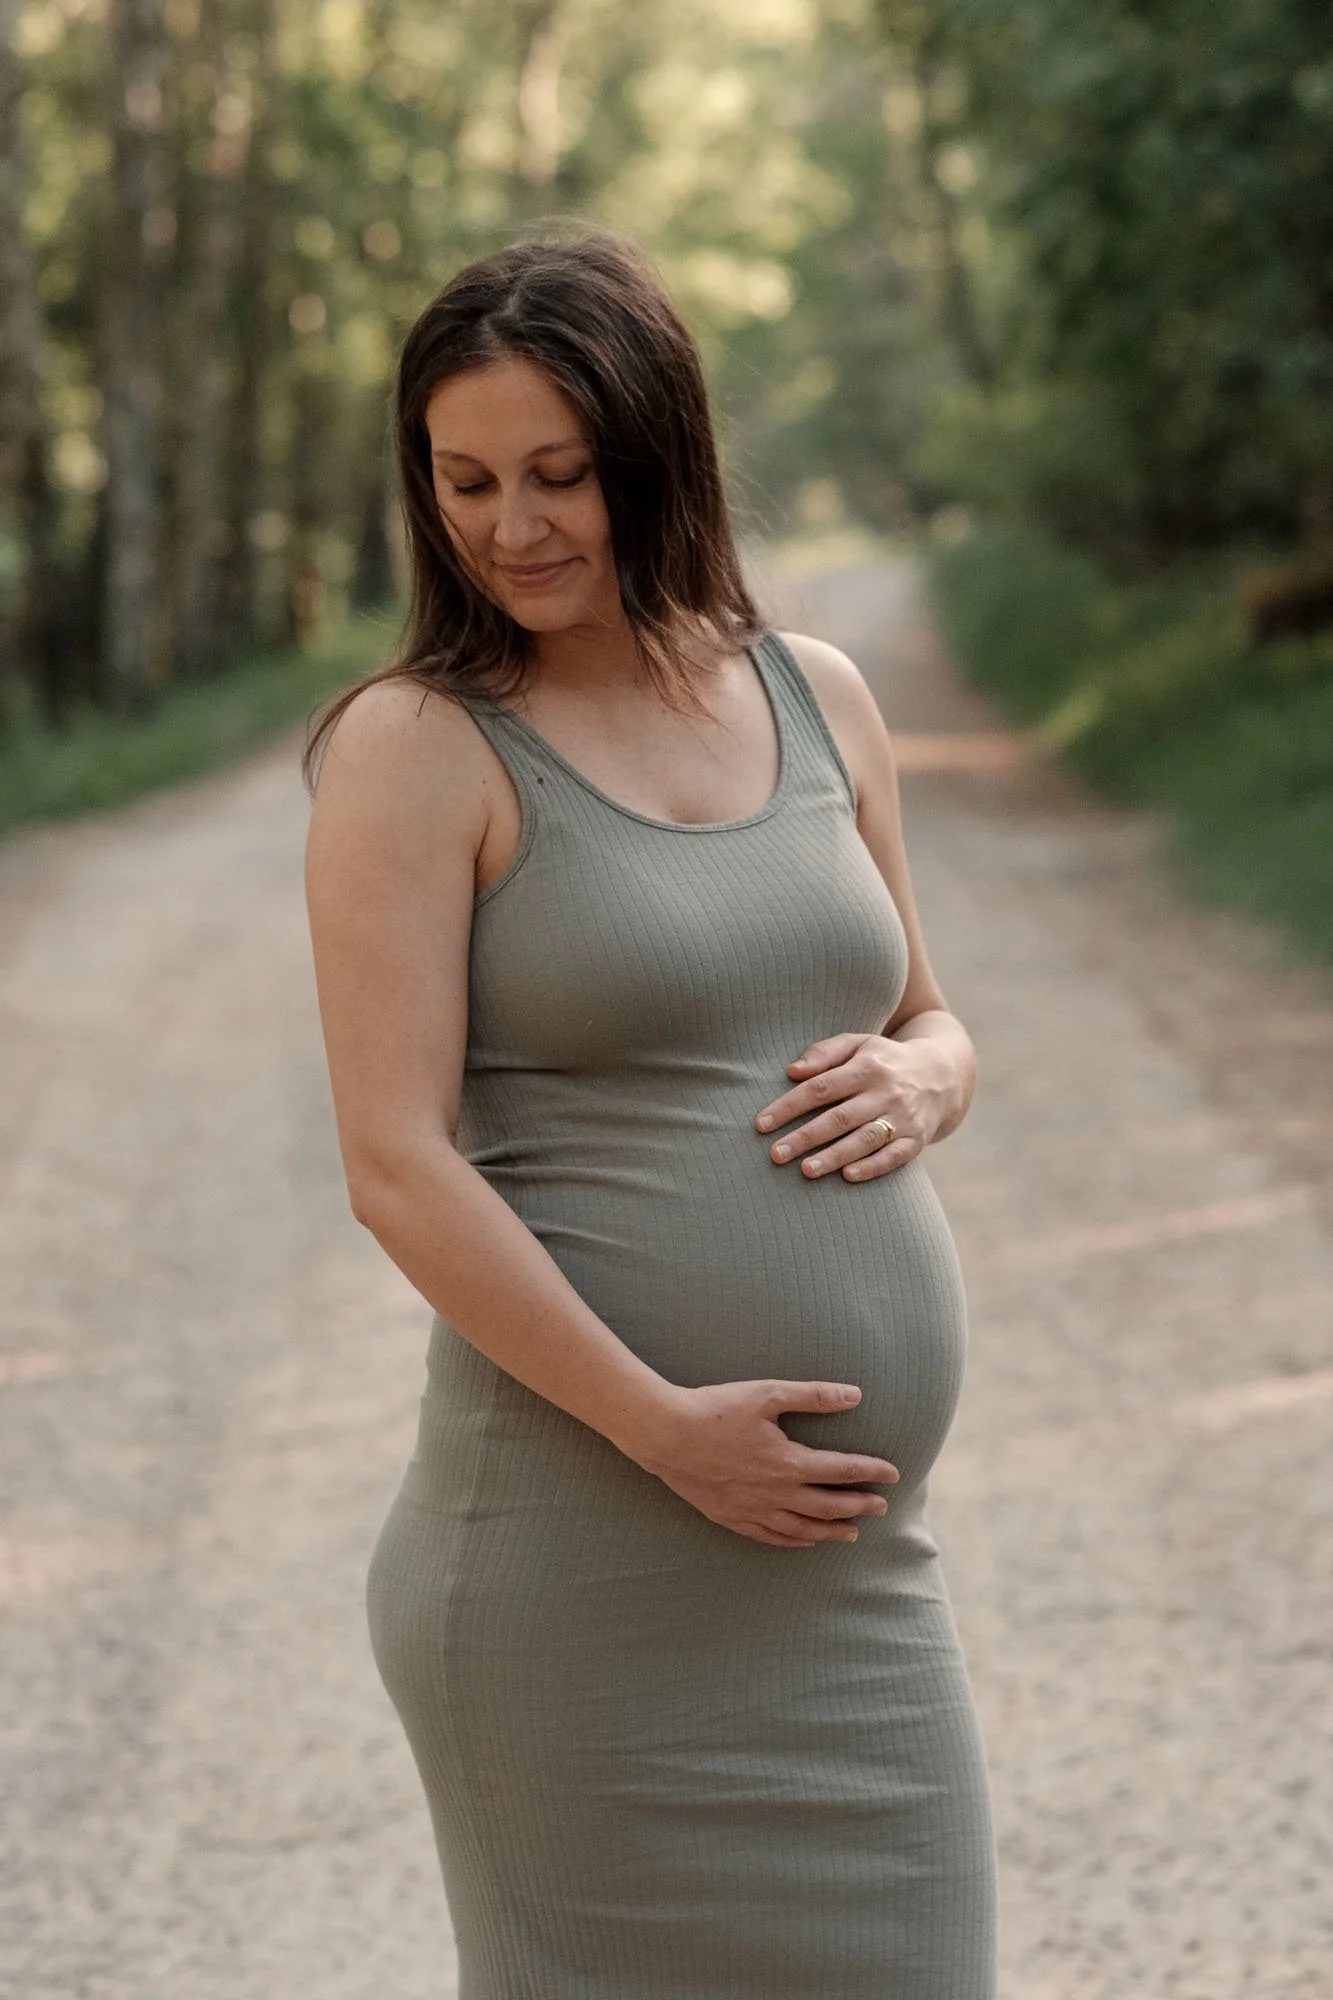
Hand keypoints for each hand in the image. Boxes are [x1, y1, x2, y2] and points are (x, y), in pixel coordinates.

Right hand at [629, 1378, 898, 1546]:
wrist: (666, 1434)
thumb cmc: (716, 1409)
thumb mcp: (768, 1393)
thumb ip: (814, 1396)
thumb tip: (855, 1395)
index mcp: (789, 1462)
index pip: (842, 1470)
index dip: (871, 1472)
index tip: (893, 1474)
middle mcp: (776, 1493)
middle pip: (828, 1505)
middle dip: (859, 1506)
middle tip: (881, 1507)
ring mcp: (753, 1509)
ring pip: (803, 1529)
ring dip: (831, 1531)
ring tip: (852, 1533)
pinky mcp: (731, 1517)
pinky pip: (771, 1537)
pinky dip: (794, 1541)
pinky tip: (805, 1541)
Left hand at [754, 1031, 953, 1182]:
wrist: (940, 1076)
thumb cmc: (883, 1061)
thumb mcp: (858, 1044)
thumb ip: (825, 1052)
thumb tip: (792, 1071)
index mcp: (866, 1067)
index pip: (821, 1087)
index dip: (789, 1106)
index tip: (761, 1124)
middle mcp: (886, 1093)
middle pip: (840, 1117)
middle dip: (805, 1137)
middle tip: (775, 1155)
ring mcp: (903, 1118)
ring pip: (865, 1139)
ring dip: (835, 1156)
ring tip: (805, 1171)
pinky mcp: (916, 1140)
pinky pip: (894, 1156)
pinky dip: (872, 1167)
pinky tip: (848, 1177)